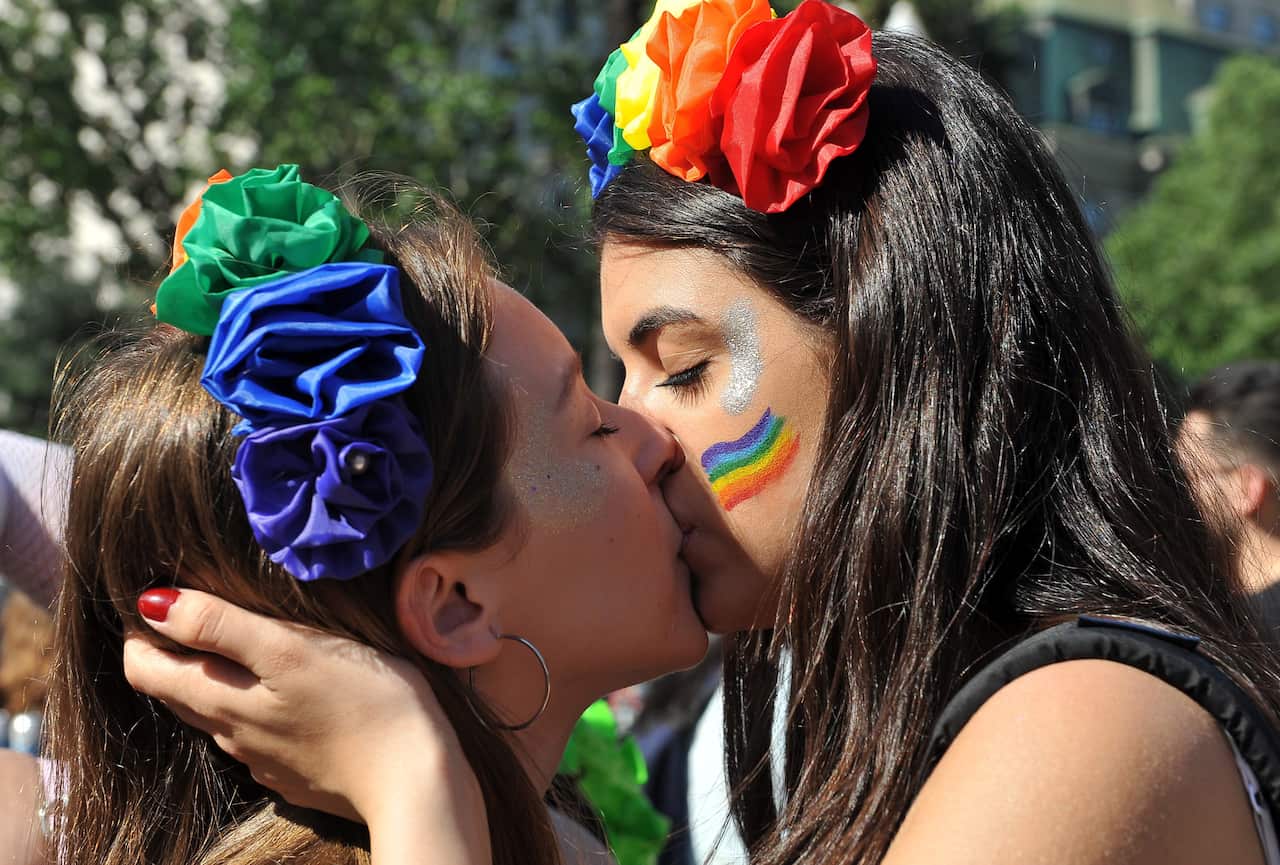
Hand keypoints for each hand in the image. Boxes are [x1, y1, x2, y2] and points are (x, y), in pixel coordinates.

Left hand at [123, 588, 489, 862]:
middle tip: (192, 614)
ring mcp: (266, 761)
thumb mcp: (291, 649)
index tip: (159, 601)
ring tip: (244, 648)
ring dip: (217, 683)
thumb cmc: (364, 702)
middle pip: (178, 694)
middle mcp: (232, 736)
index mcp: (222, 702)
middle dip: (173, 655)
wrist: (416, 781)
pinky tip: (291, 696)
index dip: (142, 635)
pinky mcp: (299, 774)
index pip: (147, 671)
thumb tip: (151, 604)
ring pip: (220, 717)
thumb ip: (220, 625)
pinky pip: (261, 738)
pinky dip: (258, 710)